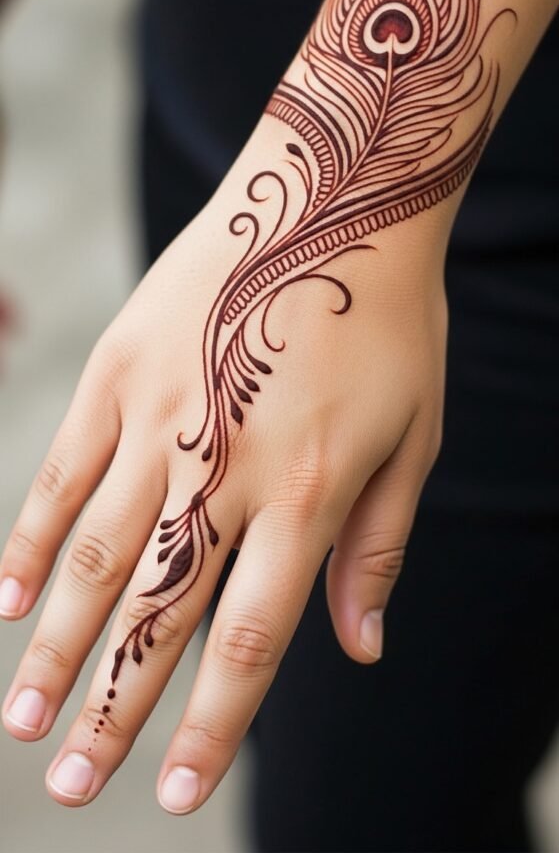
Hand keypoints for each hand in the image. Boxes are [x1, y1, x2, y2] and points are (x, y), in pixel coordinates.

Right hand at [0, 140, 445, 810]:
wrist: (337, 194)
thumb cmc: (387, 321)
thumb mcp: (416, 434)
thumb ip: (378, 546)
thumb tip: (359, 651)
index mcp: (310, 490)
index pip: (247, 638)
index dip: (207, 727)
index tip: (170, 793)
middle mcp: (227, 465)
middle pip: (158, 612)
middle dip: (112, 707)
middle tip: (67, 785)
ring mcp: (163, 414)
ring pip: (96, 553)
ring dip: (55, 642)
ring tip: (23, 717)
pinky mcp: (121, 366)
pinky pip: (64, 467)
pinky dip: (30, 536)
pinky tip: (4, 598)